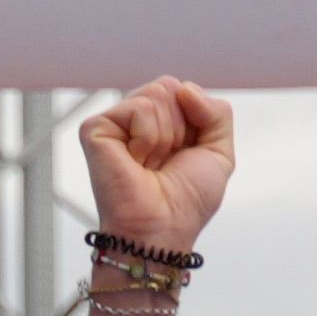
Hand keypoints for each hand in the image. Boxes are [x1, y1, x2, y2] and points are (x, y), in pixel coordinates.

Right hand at [79, 79, 235, 258]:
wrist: (163, 228)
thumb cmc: (186, 202)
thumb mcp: (219, 153)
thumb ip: (217, 112)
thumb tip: (185, 88)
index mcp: (161, 122)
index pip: (184, 90)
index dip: (196, 122)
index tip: (184, 155)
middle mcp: (135, 120)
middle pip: (169, 87)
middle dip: (181, 127)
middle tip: (166, 162)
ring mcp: (114, 122)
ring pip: (156, 94)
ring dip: (165, 137)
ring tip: (150, 165)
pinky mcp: (96, 128)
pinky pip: (138, 108)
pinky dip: (148, 138)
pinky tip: (136, 162)